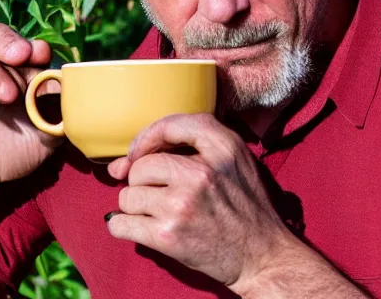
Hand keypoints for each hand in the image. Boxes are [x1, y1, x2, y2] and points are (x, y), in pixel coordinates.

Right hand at [0, 19, 61, 189]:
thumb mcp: (45, 133)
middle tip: (21, 57)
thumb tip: (67, 86)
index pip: (17, 42)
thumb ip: (58, 110)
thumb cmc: (11, 150)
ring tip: (5, 97)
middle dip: (7, 42)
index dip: (31, 45)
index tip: (42, 56)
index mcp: (10, 69)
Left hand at [106, 114, 294, 293]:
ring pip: (127, 195)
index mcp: (223, 148)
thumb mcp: (234, 160)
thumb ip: (185, 148)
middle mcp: (201, 172)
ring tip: (159, 213)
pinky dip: (124, 227)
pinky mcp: (168, 235)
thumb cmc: (245, 206)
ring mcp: (182, 204)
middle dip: (143, 181)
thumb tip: (118, 165)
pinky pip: (120, 223)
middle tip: (161, 194)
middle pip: (140, 166)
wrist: (263, 255)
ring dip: (136, 206)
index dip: (147, 138)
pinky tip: (142, 228)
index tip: (140, 153)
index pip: (169, 125)